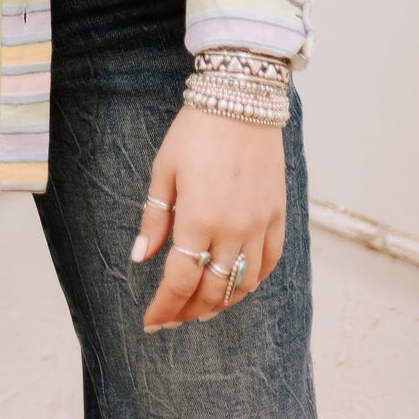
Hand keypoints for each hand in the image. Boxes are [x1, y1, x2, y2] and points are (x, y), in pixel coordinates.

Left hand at [132, 106, 286, 330]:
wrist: (242, 97)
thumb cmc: (196, 130)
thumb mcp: (164, 169)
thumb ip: (154, 217)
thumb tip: (141, 257)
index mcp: (198, 218)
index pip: (179, 282)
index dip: (164, 308)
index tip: (151, 321)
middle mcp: (232, 228)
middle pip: (211, 290)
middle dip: (188, 311)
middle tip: (172, 318)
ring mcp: (259, 223)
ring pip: (243, 284)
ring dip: (220, 303)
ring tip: (201, 308)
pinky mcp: (278, 215)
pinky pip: (269, 262)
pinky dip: (252, 281)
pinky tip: (237, 284)